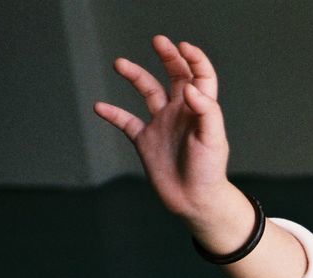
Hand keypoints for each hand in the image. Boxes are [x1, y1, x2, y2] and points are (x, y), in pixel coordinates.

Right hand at [93, 35, 232, 221]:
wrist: (194, 202)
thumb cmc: (208, 172)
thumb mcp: (213, 140)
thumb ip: (206, 111)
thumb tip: (190, 88)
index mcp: (199, 109)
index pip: (200, 76)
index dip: (194, 58)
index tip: (182, 47)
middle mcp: (180, 112)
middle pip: (175, 75)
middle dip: (168, 56)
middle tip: (158, 40)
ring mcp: (162, 124)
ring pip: (147, 91)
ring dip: (134, 75)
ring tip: (119, 63)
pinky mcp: (145, 141)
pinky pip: (126, 122)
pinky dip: (112, 113)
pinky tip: (99, 107)